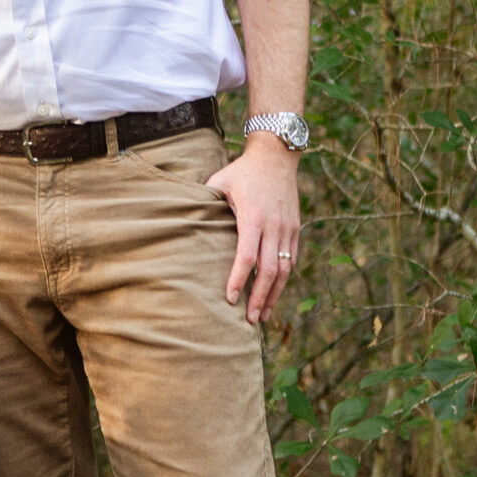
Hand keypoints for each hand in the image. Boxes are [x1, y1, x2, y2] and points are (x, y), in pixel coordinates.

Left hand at [209, 138, 302, 325]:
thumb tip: (181, 219)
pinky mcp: (295, 229)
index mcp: (253, 216)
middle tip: (250, 320)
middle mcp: (274, 226)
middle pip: (269, 270)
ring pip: (285, 269)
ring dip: (275, 294)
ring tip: (264, 315)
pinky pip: (292, 260)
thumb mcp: (220, 181)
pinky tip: (274, 294)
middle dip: (260, 298)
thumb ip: (204, 201)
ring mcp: (287, 229)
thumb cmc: (242, 171)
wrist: (276, 156)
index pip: (246, 256)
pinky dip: (284, 280)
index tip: (229, 298)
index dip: (237, 280)